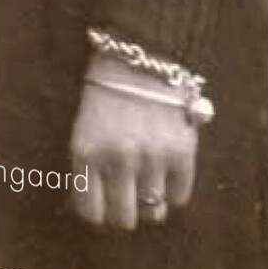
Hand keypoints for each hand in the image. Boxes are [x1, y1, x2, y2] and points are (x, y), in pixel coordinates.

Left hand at [69, 52, 198, 231]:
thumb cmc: (107, 87)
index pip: (91, 212)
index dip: (99, 214)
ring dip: (151, 202)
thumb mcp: (85, 124)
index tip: (104, 207)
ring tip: (149, 184)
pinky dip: (174, 190)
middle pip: (124, 218)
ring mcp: (152, 156)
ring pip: (153, 211)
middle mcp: (119, 158)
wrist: (142, 50)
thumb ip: (90, 165)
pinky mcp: (182, 151)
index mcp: (87, 151)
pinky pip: (180, 195)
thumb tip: (98, 207)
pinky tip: (167, 171)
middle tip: (129, 198)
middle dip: (125, 211)